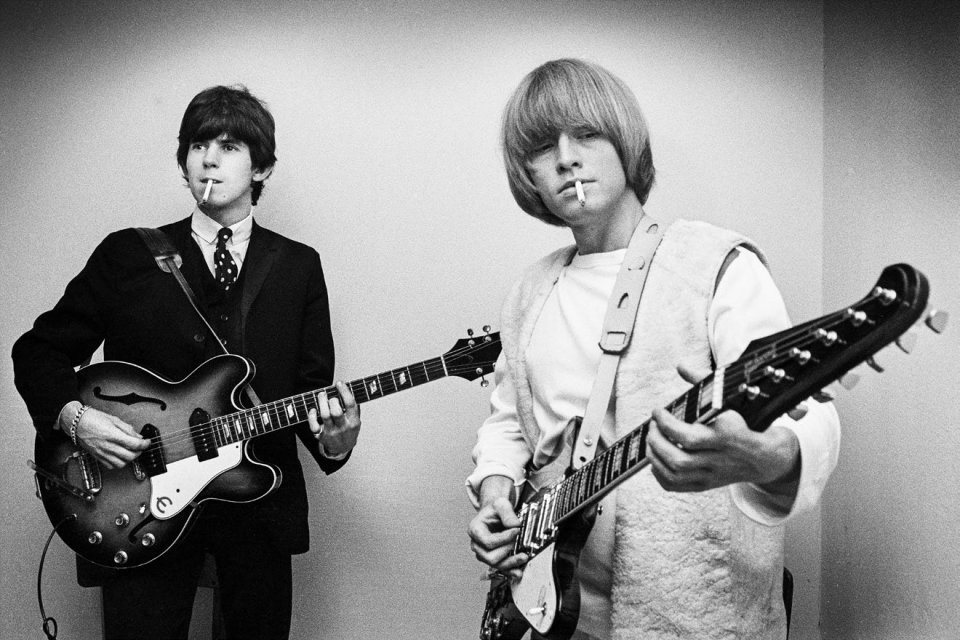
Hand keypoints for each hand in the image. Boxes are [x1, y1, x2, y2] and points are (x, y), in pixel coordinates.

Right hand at [64, 405, 149, 468]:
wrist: (76, 423)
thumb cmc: (92, 419)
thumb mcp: (114, 419)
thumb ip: (127, 429)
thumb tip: (137, 436)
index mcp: (113, 435)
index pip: (134, 444)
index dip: (145, 444)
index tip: (148, 442)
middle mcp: (108, 446)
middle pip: (130, 456)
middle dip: (139, 452)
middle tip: (140, 447)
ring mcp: (102, 453)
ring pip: (121, 464)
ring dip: (129, 459)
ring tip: (131, 452)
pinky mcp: (97, 457)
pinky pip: (111, 466)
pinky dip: (118, 463)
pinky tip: (120, 456)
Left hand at [308, 381, 360, 456]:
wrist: (343, 448)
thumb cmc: (349, 429)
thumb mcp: (356, 419)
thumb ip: (353, 406)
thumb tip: (346, 388)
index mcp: (354, 421)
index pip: (351, 404)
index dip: (344, 392)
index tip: (339, 383)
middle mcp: (343, 427)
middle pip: (336, 411)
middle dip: (332, 399)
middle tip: (330, 395)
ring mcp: (332, 432)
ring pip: (325, 415)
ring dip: (321, 402)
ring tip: (321, 395)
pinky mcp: (321, 436)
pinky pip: (314, 426)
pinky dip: (311, 416)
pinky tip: (313, 409)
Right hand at [468, 476, 527, 578]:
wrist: (495, 514)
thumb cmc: (495, 510)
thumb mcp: (500, 504)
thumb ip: (507, 513)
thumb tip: (514, 526)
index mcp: (475, 530)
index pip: (488, 541)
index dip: (504, 538)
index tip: (517, 530)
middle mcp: (476, 545)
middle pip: (490, 557)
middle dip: (506, 549)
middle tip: (517, 540)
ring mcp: (483, 554)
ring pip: (496, 565)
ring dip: (511, 562)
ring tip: (524, 557)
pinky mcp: (492, 559)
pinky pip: (500, 569)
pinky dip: (510, 571)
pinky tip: (519, 572)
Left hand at [645, 361, 800, 494]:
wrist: (766, 457)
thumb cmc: (743, 425)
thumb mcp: (728, 401)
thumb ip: (703, 382)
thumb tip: (681, 366)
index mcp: (726, 435)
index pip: (690, 436)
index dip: (667, 424)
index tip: (658, 410)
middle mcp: (719, 458)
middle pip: (679, 459)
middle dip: (658, 441)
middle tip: (653, 425)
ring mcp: (712, 474)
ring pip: (675, 473)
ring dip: (655, 456)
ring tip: (652, 439)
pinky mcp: (706, 484)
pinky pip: (676, 486)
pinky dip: (659, 473)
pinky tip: (656, 459)